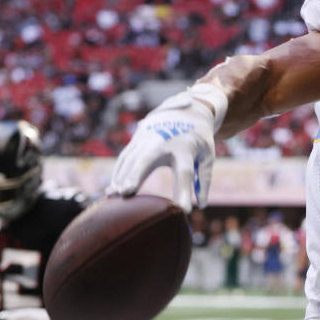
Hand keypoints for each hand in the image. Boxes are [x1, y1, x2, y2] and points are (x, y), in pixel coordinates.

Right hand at [108, 84, 227, 212]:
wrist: (187, 109)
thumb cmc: (199, 139)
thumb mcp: (207, 155)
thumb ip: (204, 179)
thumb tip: (201, 206)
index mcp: (186, 147)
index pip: (185, 173)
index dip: (184, 192)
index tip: (184, 211)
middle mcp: (165, 141)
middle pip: (147, 159)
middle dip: (136, 175)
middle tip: (127, 193)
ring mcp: (148, 137)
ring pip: (131, 157)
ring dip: (121, 176)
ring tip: (114, 196)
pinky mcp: (138, 138)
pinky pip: (125, 157)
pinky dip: (118, 172)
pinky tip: (112, 189)